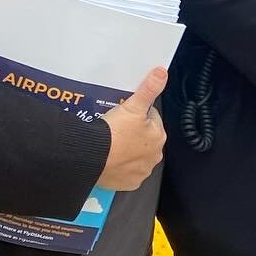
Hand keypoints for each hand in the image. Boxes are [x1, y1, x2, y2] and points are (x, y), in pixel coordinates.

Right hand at [97, 66, 166, 189]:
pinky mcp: (129, 183)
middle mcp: (154, 156)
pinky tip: (111, 159)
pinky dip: (121, 167)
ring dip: (128, 150)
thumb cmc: (114, 132)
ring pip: (136, 156)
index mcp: (158, 136)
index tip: (125, 115)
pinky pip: (127, 173)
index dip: (137, 115)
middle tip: (116, 129)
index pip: (151, 119)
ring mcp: (142, 171)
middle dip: (134, 133)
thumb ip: (149, 89)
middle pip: (145, 139)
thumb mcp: (132, 106)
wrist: (94, 157)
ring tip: (112, 144)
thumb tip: (162, 72)